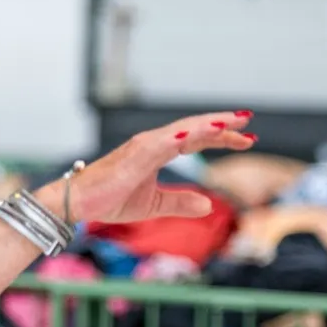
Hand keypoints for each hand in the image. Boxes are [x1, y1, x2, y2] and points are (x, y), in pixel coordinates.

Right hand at [44, 112, 254, 226]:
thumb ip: (180, 202)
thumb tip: (209, 206)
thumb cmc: (109, 200)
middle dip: (223, 124)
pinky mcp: (137, 153)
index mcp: (157, 151)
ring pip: (184, 129)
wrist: (78, 203)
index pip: (196, 139)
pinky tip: (202, 132)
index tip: (246, 139)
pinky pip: (166, 141)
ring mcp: (145, 145)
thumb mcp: (154, 204)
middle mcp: (153, 142)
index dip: (221, 137)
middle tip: (249, 121)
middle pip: (195, 128)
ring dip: (209, 125)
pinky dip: (184, 135)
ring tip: (233, 122)